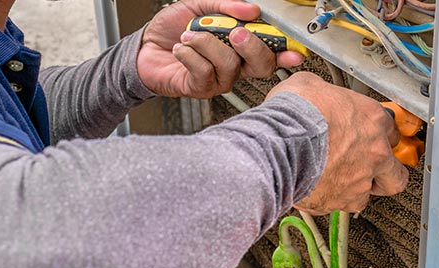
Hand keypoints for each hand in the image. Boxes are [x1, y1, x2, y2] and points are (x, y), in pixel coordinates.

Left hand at [138, 0, 304, 97]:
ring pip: (229, 65)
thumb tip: (251, 9)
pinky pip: (204, 72)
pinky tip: (180, 49)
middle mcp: (234, 65)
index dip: (286, 53)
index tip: (294, 52)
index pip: (271, 51)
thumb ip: (225, 5)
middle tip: (235, 32)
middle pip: (262, 66)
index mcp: (241, 46)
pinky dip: (190, 54)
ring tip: (189, 35)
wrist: (143, 46)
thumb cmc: (173, 28)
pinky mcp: (200, 88)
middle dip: (252, 47)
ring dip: (207, 44)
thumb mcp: (199, 5)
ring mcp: (219, 79)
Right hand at [270, 72, 409, 214]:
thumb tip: (313, 94)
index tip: (371, 138)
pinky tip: (319, 190)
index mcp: (372, 119)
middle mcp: (374, 153)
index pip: (391, 131)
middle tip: (372, 170)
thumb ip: (324, 95)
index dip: (379, 135)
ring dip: (356, 189)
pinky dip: (331, 199)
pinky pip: (341, 204)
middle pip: (397, 174)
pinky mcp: (341, 200)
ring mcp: (360, 180)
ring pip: (369, 194)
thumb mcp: (311, 85)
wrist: (279, 143)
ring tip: (336, 182)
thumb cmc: (294, 113)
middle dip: (387, 174)